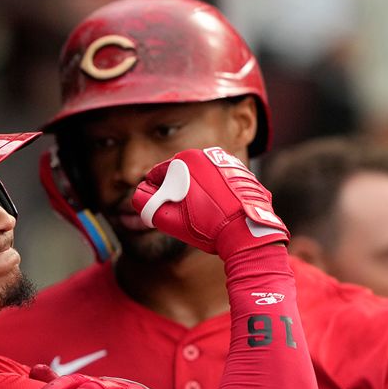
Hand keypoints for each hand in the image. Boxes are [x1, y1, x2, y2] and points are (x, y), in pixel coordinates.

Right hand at [131, 147, 287, 257]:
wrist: (247, 234)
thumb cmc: (208, 225)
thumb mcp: (170, 218)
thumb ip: (147, 205)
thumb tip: (139, 197)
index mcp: (187, 159)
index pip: (158, 173)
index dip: (153, 191)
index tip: (157, 206)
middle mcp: (210, 155)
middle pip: (181, 173)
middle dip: (176, 191)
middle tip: (179, 212)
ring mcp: (230, 163)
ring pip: (202, 178)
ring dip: (196, 192)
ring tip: (201, 214)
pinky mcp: (245, 175)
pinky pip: (222, 182)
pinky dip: (216, 194)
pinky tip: (218, 211)